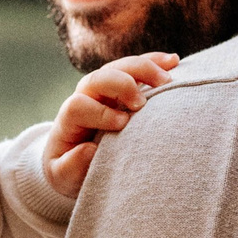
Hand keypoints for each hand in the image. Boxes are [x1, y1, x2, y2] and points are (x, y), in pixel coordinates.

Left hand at [43, 52, 175, 198]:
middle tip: (142, 103)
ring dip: (144, 69)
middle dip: (122, 85)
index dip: (100, 113)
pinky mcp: (125, 85)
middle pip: (99, 77)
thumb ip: (70, 167)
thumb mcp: (63, 176)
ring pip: (121, 66)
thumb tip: (88, 149)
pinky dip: (156, 62)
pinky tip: (174, 62)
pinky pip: (139, 67)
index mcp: (70, 118)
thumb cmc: (71, 168)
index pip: (79, 105)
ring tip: (166, 81)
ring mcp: (106, 88)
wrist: (75, 158)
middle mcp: (87, 96)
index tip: (122, 125)